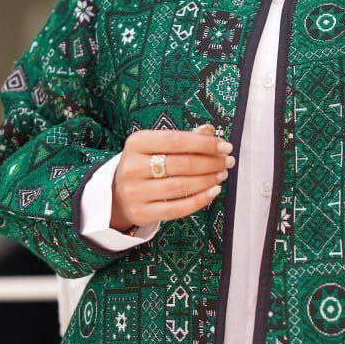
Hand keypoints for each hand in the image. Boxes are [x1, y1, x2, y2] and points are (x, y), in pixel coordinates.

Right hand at [111, 122, 234, 231]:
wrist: (117, 194)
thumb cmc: (144, 166)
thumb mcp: (156, 146)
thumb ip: (183, 139)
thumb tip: (209, 131)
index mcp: (137, 143)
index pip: (176, 140)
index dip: (204, 144)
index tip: (225, 146)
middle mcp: (133, 167)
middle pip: (181, 164)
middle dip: (210, 162)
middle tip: (227, 162)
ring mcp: (135, 191)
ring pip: (181, 186)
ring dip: (208, 180)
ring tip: (221, 175)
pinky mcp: (142, 212)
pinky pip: (177, 208)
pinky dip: (200, 200)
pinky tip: (213, 192)